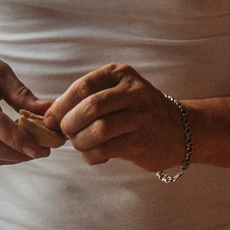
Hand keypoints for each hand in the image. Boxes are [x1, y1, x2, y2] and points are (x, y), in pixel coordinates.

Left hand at [50, 63, 186, 172]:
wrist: (179, 130)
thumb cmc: (138, 111)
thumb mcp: (118, 91)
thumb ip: (88, 97)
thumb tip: (50, 114)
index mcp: (121, 74)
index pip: (83, 86)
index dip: (61, 105)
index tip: (51, 118)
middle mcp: (133, 92)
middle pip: (89, 107)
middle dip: (69, 124)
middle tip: (65, 133)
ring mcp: (140, 117)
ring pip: (97, 130)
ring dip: (79, 141)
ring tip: (80, 144)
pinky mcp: (140, 141)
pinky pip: (105, 150)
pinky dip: (91, 155)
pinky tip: (94, 154)